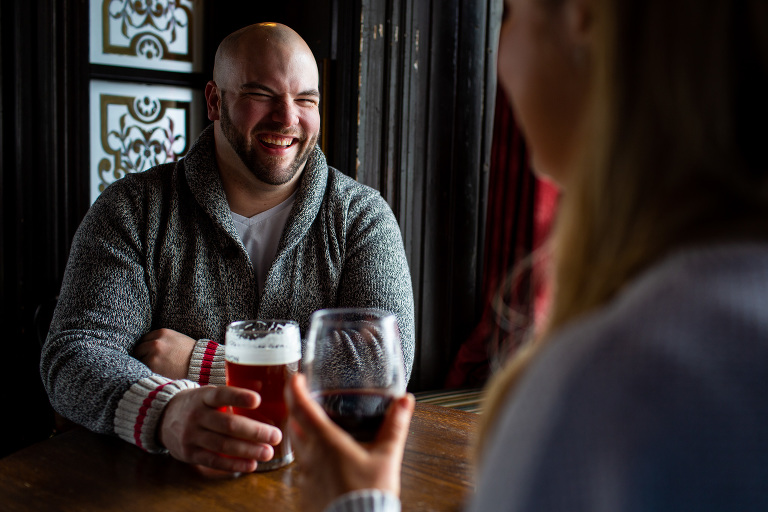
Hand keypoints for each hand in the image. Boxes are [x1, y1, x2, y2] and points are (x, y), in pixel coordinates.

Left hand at [134, 328, 195, 379]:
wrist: (203, 366)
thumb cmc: (191, 354)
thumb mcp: (177, 339)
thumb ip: (162, 339)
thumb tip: (147, 344)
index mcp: (162, 333)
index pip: (144, 339)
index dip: (147, 347)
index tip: (150, 354)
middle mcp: (156, 342)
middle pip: (139, 349)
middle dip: (143, 356)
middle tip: (152, 364)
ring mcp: (153, 355)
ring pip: (139, 360)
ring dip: (145, 365)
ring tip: (157, 369)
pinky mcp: (153, 367)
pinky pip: (143, 370)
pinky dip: (148, 372)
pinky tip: (156, 374)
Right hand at [160, 386, 281, 473]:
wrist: (162, 417)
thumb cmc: (197, 404)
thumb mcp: (209, 393)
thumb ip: (232, 393)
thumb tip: (264, 384)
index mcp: (203, 396)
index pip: (221, 394)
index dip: (239, 397)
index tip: (258, 400)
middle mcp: (196, 415)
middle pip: (228, 425)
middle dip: (254, 432)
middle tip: (276, 436)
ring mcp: (191, 435)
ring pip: (223, 445)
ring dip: (248, 450)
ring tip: (268, 452)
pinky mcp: (188, 453)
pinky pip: (213, 461)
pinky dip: (234, 465)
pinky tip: (251, 465)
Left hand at [286, 374, 414, 511]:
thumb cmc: (369, 493)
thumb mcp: (386, 456)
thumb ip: (395, 426)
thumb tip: (404, 402)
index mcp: (326, 442)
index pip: (303, 408)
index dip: (296, 389)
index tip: (296, 378)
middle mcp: (310, 456)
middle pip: (294, 425)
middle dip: (296, 408)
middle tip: (303, 399)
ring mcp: (306, 475)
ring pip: (297, 446)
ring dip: (301, 432)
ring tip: (312, 427)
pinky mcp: (308, 490)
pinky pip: (303, 467)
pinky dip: (308, 455)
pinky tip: (322, 459)